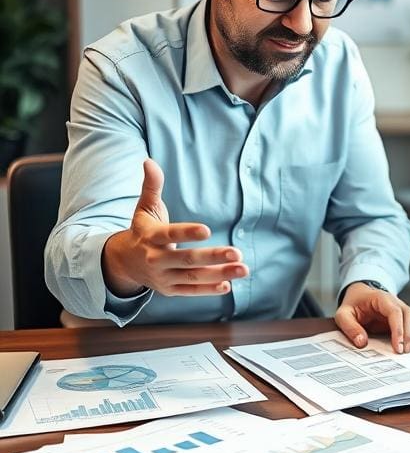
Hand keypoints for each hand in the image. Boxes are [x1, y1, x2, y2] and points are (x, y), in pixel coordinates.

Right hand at [101, 159, 248, 296]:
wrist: (124, 263)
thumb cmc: (142, 230)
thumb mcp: (144, 208)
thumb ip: (151, 186)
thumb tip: (149, 161)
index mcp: (151, 237)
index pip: (170, 234)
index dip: (187, 233)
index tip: (207, 230)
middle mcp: (156, 259)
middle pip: (187, 259)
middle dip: (213, 257)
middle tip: (237, 252)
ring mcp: (163, 277)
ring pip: (193, 277)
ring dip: (220, 274)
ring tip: (243, 268)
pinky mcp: (170, 289)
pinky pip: (191, 291)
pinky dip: (208, 290)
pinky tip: (228, 285)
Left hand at [334, 283, 409, 353]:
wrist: (360, 296)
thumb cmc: (353, 305)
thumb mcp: (343, 314)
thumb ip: (350, 327)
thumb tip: (362, 342)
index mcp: (381, 298)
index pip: (395, 312)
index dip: (398, 329)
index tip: (398, 346)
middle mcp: (395, 302)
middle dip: (409, 335)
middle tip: (403, 352)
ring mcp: (402, 309)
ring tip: (409, 350)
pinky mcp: (405, 317)